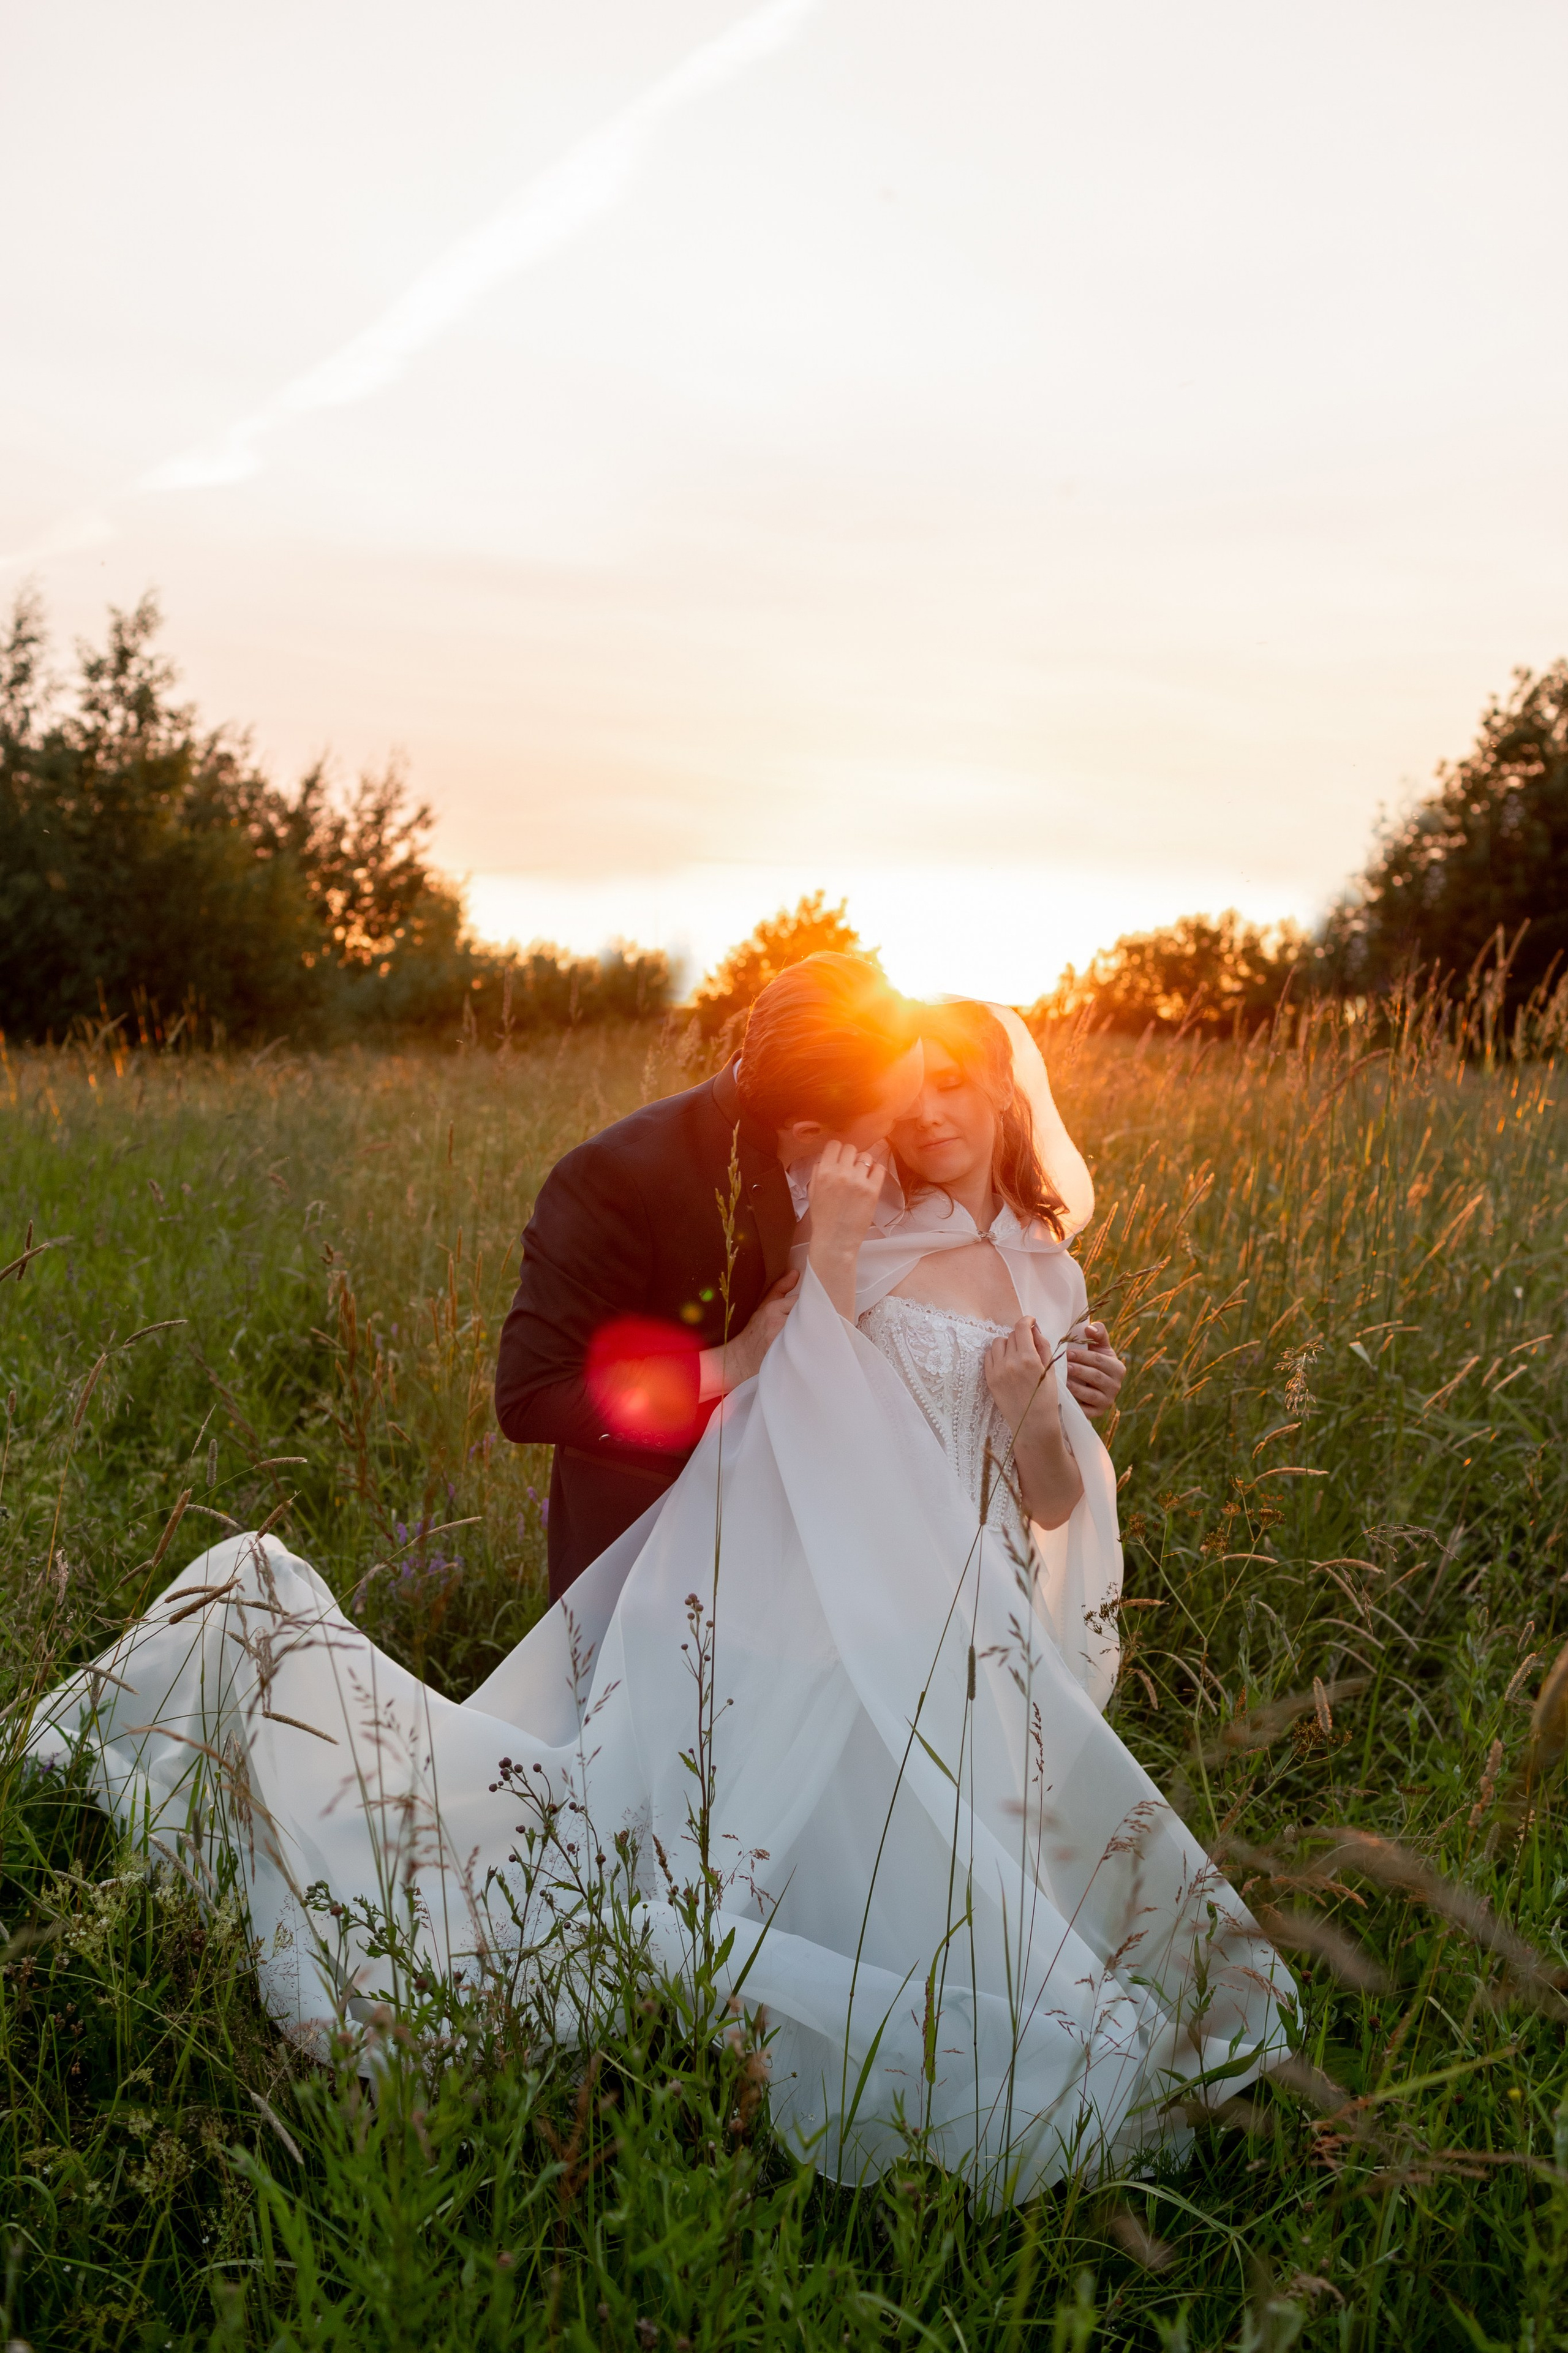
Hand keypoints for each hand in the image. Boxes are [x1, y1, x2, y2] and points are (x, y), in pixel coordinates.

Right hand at [698, 1268, 799, 1399]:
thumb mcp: (764, 1306)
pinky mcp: (787, 1354)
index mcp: (772, 1309)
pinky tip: (806, 1346)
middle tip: (813, 1322)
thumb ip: (780, 1289)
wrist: (741, 1359)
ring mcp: (783, 1340)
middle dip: (811, 1317)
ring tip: (809, 1334)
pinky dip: (808, 1344)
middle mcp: (778, 1323)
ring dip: (811, 1331)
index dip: (807, 1304)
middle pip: (807, 1315)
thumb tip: (795, 1272)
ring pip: (808, 1329)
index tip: (809, 1307)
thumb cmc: (754, 1331)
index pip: (801, 1301)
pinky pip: (806, 1345)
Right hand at [805, 1141, 886, 1315]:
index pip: (834, 1145)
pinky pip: (879, 1169)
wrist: (835, 1240)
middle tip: (850, 1169)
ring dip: (863, 1165)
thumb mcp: (812, 1191)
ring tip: (860, 1177)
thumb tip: (827, 1157)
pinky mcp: (872, 1190)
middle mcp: (840, 1173)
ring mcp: (858, 1181)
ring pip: (865, 1157)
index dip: (837, 1151)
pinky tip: (870, 1180)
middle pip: (851, 1148)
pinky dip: (876, 1171)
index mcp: (823, 1172)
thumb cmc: (823, 1218)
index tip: (840, 1158)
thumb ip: (818, 1171)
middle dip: (850, 1157)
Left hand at [983, 1318, 1056, 1436]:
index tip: (1030, 1322)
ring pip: (997, 1343)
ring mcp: (997, 1371)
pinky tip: (1006, 1363)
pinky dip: (996, 1355)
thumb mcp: (1051, 1370)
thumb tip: (1034, 1329)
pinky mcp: (989, 1379)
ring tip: (1015, 1355)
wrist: (1033, 1424)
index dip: (1027, 1321)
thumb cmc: (1046, 1398)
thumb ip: (1043, 1346)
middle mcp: (1010, 1362)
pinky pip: (988, 1356)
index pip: (1021, 1328)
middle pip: (1011, 1335)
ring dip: (1007, 1344)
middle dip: (1020, 1336)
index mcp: (1028, 1359)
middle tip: (1027, 1346)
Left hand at [1064, 1320, 1124, 1418]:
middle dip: (1079, 1370)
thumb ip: (1098, 1334)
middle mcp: (1116, 1386)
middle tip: (1064, 1365)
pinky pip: (1086, 1410)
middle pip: (1096, 1377)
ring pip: (1091, 1395)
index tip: (1068, 1353)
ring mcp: (1107, 1401)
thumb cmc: (1093, 1362)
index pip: (1100, 1361)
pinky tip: (1064, 1396)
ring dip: (1076, 1387)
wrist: (1090, 1386)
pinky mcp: (1096, 1413)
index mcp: (1117, 1368)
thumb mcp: (1098, 1347)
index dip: (1084, 1356)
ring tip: (1062, 1380)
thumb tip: (1090, 1328)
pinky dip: (1075, 1403)